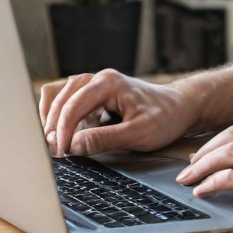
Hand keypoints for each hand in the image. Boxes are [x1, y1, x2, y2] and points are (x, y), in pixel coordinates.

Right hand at [40, 70, 196, 157]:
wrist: (180, 108)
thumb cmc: (164, 118)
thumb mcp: (138, 133)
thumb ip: (105, 139)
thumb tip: (74, 146)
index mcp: (108, 83)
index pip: (73, 105)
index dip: (63, 131)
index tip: (61, 153)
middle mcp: (98, 79)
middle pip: (60, 97)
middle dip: (53, 126)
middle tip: (54, 152)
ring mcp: (94, 85)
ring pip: (59, 94)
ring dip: (52, 117)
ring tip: (53, 142)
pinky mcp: (93, 95)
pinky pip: (66, 99)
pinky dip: (58, 114)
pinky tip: (62, 133)